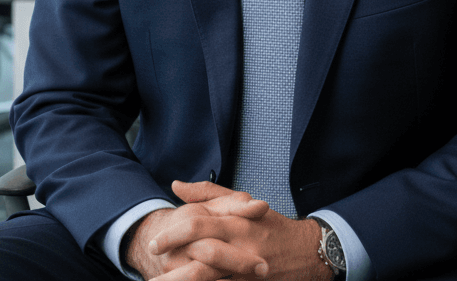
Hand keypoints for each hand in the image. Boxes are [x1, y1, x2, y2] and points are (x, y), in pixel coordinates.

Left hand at [147, 180, 330, 280]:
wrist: (305, 251)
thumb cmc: (269, 225)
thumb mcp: (241, 202)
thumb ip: (208, 193)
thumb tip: (176, 185)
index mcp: (235, 219)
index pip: (198, 223)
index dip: (172, 233)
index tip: (153, 242)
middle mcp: (239, 242)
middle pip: (199, 251)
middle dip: (171, 262)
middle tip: (152, 268)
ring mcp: (245, 267)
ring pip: (207, 275)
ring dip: (182, 280)